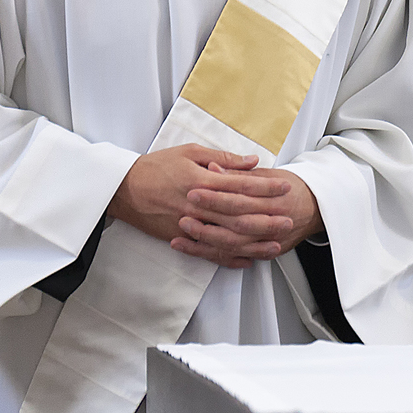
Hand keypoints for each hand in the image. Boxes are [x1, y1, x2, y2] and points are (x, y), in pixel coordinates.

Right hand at [108, 145, 271, 266]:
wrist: (123, 188)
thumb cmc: (156, 167)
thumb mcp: (189, 152)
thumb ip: (222, 159)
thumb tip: (251, 161)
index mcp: (203, 181)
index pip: (242, 185)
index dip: (266, 186)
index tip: (285, 187)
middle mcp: (199, 205)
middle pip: (240, 214)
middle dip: (267, 217)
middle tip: (289, 219)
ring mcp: (189, 224)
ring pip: (228, 237)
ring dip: (254, 242)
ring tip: (276, 243)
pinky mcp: (181, 238)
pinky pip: (209, 252)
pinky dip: (229, 257)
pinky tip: (247, 260)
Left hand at [176, 164, 320, 266]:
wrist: (317, 208)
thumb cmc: (292, 188)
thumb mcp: (269, 174)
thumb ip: (239, 173)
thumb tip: (214, 168)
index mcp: (274, 198)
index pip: (241, 197)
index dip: (216, 195)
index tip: (194, 190)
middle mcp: (274, 220)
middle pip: (237, 223)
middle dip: (208, 219)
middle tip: (184, 213)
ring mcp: (270, 240)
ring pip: (236, 244)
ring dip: (207, 240)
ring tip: (183, 232)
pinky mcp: (266, 252)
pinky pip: (238, 257)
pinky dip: (215, 256)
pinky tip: (195, 249)